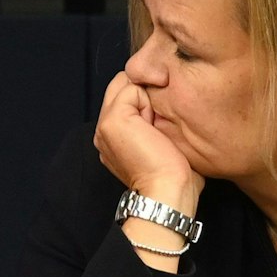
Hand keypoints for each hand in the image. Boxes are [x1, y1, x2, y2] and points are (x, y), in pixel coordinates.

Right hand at [94, 72, 200, 209]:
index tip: (159, 130)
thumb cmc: (172, 177)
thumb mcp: (162, 144)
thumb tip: (161, 107)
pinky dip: (148, 102)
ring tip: (154, 129)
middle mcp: (104, 130)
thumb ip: (153, 122)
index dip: (146, 101)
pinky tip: (152, 127)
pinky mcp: (112, 119)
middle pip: (122, 86)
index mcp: (114, 138)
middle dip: (144, 95)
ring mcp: (104, 124)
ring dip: (147, 99)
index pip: (125, 97)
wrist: (166, 192)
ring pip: (126, 84)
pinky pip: (132, 88)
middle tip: (157, 128)